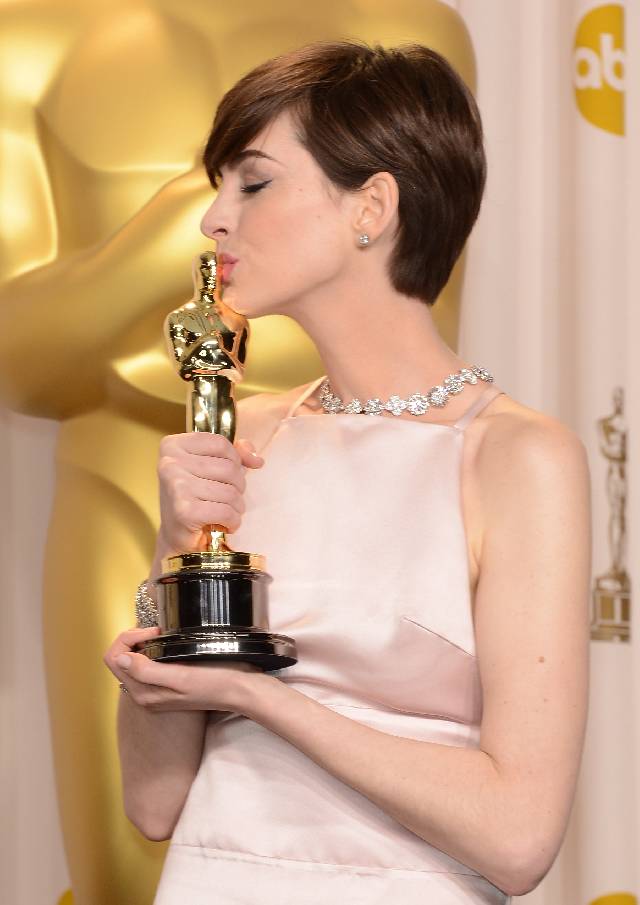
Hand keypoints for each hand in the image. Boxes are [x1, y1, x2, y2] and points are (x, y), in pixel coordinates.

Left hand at [104, 625, 263, 712]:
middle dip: (134, 638)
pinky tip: (170, 644)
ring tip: (165, 635)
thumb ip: (147, 671)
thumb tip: (120, 658)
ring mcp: (154, 690)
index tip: (155, 632)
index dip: (130, 638)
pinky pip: (145, 662)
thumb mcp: (180, 676)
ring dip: (143, 642)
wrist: (239, 692)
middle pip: (120, 658)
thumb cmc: (214, 683)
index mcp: (143, 693)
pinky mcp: (165, 684)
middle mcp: (144, 694)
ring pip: (132, 659)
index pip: (114, 658)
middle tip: (160, 631)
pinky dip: (152, 649)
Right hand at [156, 433, 263, 555]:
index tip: (226, 475)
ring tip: (224, 512)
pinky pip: (227, 511)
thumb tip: (256, 459)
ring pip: (230, 491)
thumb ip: (235, 453)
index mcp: (173, 445)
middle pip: (229, 467)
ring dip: (236, 506)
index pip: (220, 443)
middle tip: (225, 498)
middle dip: (237, 486)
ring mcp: (176, 486)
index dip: (234, 460)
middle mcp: (170, 463)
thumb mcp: (211, 466)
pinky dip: (233, 521)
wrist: (176, 536)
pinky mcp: (184, 511)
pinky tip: (223, 524)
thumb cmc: (194, 497)